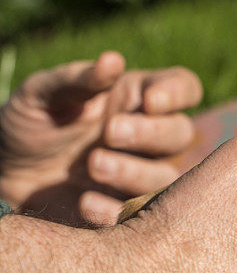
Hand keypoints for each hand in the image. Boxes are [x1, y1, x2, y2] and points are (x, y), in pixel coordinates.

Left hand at [0, 51, 201, 224]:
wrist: (8, 170)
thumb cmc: (33, 121)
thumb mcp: (44, 93)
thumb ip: (79, 79)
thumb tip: (113, 60)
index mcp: (138, 97)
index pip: (183, 87)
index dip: (178, 93)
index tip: (150, 102)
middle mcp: (150, 135)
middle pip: (181, 132)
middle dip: (151, 133)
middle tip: (110, 133)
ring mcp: (143, 173)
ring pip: (167, 175)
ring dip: (135, 172)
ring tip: (94, 165)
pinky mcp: (130, 208)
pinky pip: (142, 212)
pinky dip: (116, 209)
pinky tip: (85, 201)